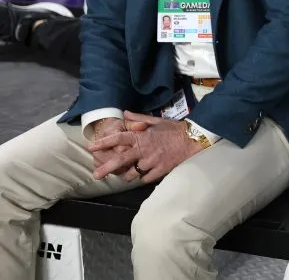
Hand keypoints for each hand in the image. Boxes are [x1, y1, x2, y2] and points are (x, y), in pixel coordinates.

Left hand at [87, 111, 205, 183]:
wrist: (193, 139)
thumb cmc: (174, 129)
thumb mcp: (156, 121)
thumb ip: (139, 118)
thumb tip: (125, 113)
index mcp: (141, 136)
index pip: (118, 139)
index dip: (103, 143)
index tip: (92, 147)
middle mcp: (144, 150)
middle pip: (120, 161)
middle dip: (106, 168)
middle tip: (95, 175)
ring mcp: (152, 162)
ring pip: (132, 174)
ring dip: (127, 175)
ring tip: (125, 176)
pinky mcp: (160, 170)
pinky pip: (146, 178)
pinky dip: (143, 177)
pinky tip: (144, 175)